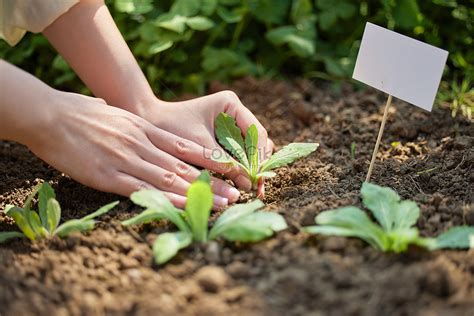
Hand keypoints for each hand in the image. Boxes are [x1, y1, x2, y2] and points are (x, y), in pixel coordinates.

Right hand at [25, 91, 240, 207]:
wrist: (51, 115)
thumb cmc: (80, 113)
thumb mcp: (116, 114)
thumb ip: (133, 123)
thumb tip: (143, 124)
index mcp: (144, 129)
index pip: (184, 147)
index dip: (209, 160)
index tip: (230, 170)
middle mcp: (142, 144)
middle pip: (183, 167)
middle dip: (212, 182)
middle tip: (236, 195)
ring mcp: (127, 160)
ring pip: (170, 179)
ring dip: (199, 194)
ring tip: (222, 204)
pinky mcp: (109, 176)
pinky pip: (143, 190)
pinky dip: (166, 200)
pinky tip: (184, 207)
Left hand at [140, 90, 273, 192]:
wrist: (149, 124)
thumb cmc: (170, 130)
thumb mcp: (200, 146)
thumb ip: (225, 162)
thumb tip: (248, 183)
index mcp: (231, 104)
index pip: (256, 132)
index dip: (260, 157)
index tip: (258, 178)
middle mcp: (235, 113)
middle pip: (257, 141)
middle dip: (258, 164)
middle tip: (257, 188)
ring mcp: (231, 125)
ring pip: (251, 149)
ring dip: (250, 168)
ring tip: (249, 189)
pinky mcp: (224, 137)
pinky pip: (239, 154)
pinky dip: (240, 168)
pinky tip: (240, 183)